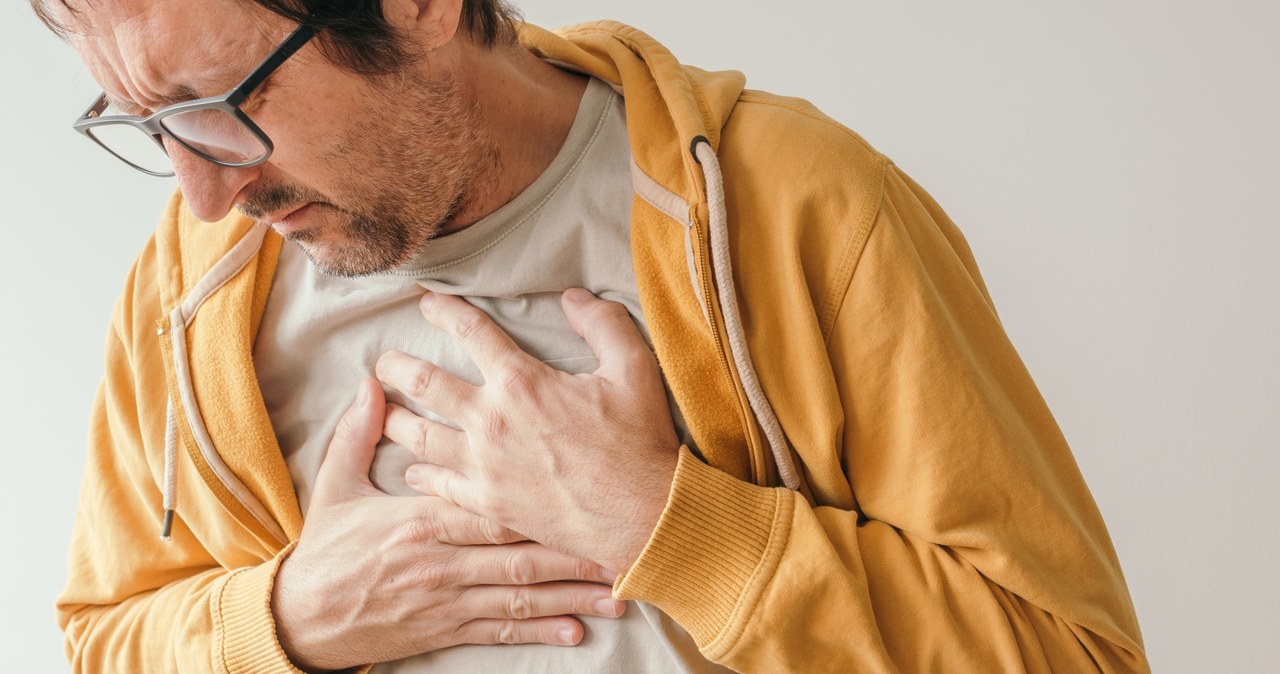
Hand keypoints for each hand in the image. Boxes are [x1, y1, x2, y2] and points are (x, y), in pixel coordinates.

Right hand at [271, 378, 624, 671]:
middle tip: (621, 541)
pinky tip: (576, 630)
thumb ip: (358, 434)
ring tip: (616, 590)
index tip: (578, 482)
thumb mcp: (335, 486)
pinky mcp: (446, 631)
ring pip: (521, 596)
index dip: (536, 492)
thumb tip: (371, 385)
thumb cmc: (326, 549)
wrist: (301, 618)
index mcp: (422, 520)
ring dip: (571, 594)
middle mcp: (443, 562)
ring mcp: (448, 600)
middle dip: (573, 549)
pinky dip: (539, 630)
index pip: (488, 501)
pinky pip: (501, 630)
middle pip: (519, 552)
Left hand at [376, 288, 679, 574]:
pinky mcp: (487, 503)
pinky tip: (413, 469)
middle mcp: (491, 420)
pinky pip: (438, 485)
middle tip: (384, 361)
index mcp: (522, 381)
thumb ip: (602, 323)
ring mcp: (484, 466)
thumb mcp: (633, 368)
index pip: (470, 331)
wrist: (642, 514)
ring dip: (396, 419)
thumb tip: (573, 297)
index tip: (427, 302)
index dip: (444, 310)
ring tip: (385, 411)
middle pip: (424, 383)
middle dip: (397, 367)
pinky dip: (420, 474)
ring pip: (419, 436)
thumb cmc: (639, 441)